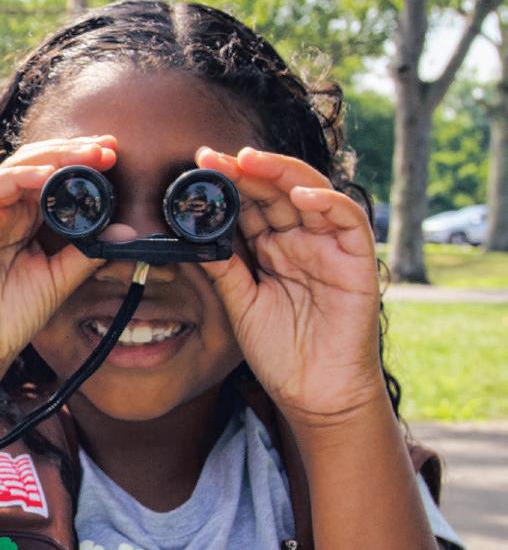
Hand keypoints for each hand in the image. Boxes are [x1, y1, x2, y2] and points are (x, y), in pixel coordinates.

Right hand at [0, 136, 117, 382]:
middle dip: (73, 152)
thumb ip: (88, 251)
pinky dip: (20, 177)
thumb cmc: (11, 317)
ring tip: (86, 155)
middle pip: (36, 164)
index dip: (82, 163)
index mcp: (23, 220)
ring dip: (52, 158)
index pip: (52, 178)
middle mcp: (2, 212)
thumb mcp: (60, 279)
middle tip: (108, 148)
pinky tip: (48, 175)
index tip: (115, 155)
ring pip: (16, 168)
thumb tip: (127, 231)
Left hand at [194, 146, 386, 428]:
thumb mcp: (240, 302)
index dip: (227, 184)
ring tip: (250, 161)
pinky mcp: (357, 260)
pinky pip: (348, 220)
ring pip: (311, 195)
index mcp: (272, 249)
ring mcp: (329, 247)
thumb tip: (191, 234)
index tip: (197, 167)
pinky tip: (300, 195)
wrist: (314, 391)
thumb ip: (223, 267)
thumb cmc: (279, 351)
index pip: (249, 205)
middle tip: (213, 158)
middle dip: (246, 171)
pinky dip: (327, 203)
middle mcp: (301, 241)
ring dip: (282, 174)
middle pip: (276, 193)